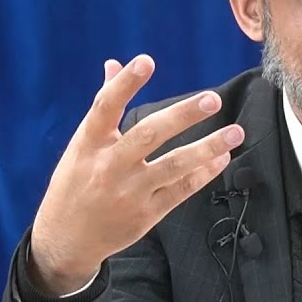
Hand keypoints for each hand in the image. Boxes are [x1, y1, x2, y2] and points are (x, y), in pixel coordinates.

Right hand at [28, 54, 244, 294]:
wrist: (65, 240)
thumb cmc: (75, 183)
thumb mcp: (82, 145)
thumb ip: (104, 105)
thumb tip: (114, 64)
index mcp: (88, 144)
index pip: (105, 107)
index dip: (125, 83)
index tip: (146, 61)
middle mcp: (109, 166)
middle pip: (148, 135)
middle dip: (183, 116)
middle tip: (213, 99)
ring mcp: (129, 192)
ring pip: (174, 166)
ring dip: (207, 148)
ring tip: (235, 132)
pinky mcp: (146, 214)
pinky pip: (181, 190)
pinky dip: (203, 173)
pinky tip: (222, 158)